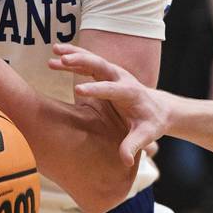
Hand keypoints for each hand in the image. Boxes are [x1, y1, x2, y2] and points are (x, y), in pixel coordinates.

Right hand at [49, 43, 168, 165]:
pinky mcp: (105, 72)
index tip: (77, 91)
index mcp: (130, 92)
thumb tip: (126, 161)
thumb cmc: (151, 122)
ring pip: (92, 59)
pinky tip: (56, 54)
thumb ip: (134, 145)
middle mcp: (121, 78)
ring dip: (73, 54)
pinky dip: (73, 57)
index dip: (96, 89)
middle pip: (101, 65)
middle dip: (82, 61)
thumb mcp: (146, 135)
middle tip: (63, 59)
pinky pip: (87, 62)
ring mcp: (113, 73)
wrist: (158, 107)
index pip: (112, 89)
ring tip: (54, 51)